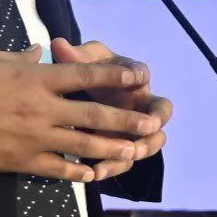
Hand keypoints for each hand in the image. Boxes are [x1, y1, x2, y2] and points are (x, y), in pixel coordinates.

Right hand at [0, 45, 162, 182]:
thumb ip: (20, 56)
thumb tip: (39, 52)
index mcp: (34, 78)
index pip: (82, 76)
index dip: (112, 76)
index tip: (137, 76)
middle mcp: (41, 108)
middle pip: (92, 115)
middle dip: (125, 119)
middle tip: (151, 122)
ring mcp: (34, 138)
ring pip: (82, 145)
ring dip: (112, 148)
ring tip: (134, 152)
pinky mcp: (23, 161)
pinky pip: (57, 168)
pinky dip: (78, 172)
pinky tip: (93, 174)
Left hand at [50, 38, 172, 180]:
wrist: (82, 88)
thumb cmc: (88, 68)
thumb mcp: (81, 59)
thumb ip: (73, 55)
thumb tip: (58, 44)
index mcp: (130, 75)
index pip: (142, 72)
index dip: (140, 75)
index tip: (137, 77)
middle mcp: (139, 101)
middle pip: (159, 112)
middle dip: (153, 121)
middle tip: (147, 127)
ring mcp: (135, 126)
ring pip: (147, 141)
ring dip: (139, 149)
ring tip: (126, 155)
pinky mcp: (123, 145)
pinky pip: (125, 159)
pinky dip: (114, 166)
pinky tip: (97, 172)